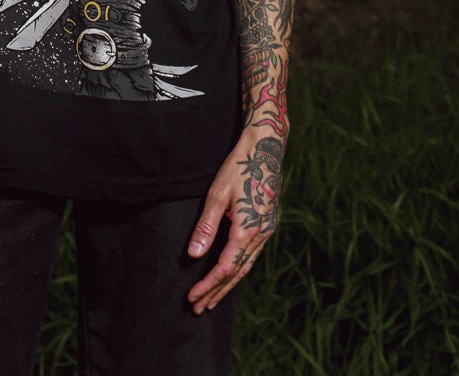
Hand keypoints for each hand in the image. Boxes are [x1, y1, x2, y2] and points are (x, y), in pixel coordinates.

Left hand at [185, 128, 284, 313]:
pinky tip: (228, 275)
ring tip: (211, 300)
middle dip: (216, 292)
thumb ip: (206, 227)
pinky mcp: (267, 225)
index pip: (225, 268)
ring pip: (246, 266)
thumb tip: (193, 255)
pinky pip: (252, 255)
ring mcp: (267, 231)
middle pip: (237, 273)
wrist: (265, 149)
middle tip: (198, 308)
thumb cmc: (238, 168)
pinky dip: (238, 270)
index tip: (192, 297)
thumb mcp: (217, 195)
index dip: (208, 285)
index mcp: (248, 229)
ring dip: (228, 285)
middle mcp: (261, 234)